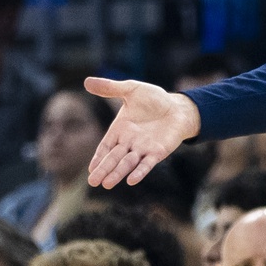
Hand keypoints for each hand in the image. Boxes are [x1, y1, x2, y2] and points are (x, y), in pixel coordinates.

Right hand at [85, 77, 200, 187]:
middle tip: (92, 182)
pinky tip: (131, 181)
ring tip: (107, 184)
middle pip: (114, 158)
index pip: (106, 147)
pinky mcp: (157, 152)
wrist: (178, 107)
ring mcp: (143, 148)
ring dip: (118, 173)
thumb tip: (86, 81)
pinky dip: (140, 172)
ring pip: (127, 163)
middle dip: (103, 169)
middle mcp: (129, 142)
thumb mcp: (132, 89)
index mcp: (120, 130)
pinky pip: (147, 164)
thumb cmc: (154, 99)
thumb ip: (111, 88)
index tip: (90, 169)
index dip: (98, 158)